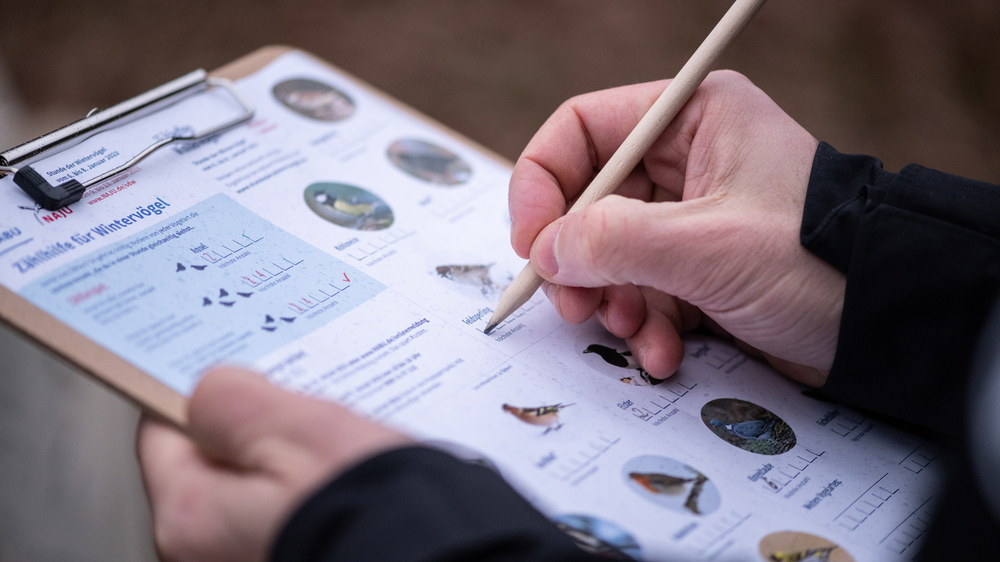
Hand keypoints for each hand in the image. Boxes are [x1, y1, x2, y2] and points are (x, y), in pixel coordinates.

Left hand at [137, 367, 411, 561]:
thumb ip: (233, 400)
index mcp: (191, 520)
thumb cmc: (372, 514)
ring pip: (262, 482)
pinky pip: (294, 506)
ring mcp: (254, 554)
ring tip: (342, 438)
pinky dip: (318, 483)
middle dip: (259, 423)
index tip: (234, 362)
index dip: (199, 385)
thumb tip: (211, 389)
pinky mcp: (299, 553)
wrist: (442, 560)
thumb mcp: (296, 430)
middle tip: (305, 398)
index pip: (163, 429)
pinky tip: (354, 471)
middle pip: (216, 459)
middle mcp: (211, 553)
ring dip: (295, 453)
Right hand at [509, 71, 844, 385]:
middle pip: (588, 200)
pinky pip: (643, 289)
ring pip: (610, 252)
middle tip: (573, 303)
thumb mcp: (706, 246)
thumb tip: (547, 251)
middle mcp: (687, 160)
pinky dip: (644, 324)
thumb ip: (614, 242)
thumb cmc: (817, 261)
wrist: (886, 326)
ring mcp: (691, 217)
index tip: (532, 242)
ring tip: (633, 330)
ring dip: (612, 301)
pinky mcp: (698, 267)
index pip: (584, 129)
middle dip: (578, 258)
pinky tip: (664, 350)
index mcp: (693, 118)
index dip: (543, 182)